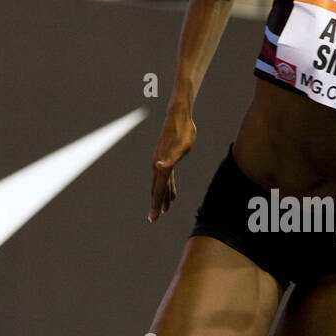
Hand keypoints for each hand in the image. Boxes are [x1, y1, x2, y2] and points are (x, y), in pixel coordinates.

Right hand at [148, 106, 196, 220]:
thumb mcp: (181, 147)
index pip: (159, 190)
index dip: (155, 205)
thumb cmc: (183, 132)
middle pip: (157, 189)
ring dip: (163, 197)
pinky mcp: (166, 158)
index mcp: (162, 166)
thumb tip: (159, 167)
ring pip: (161, 184)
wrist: (178, 116)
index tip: (153, 218)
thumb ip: (170, 160)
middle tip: (154, 218)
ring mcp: (160, 161)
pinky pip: (167, 177)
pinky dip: (169, 187)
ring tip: (165, 209)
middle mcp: (158, 165)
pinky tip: (173, 194)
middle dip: (156, 204)